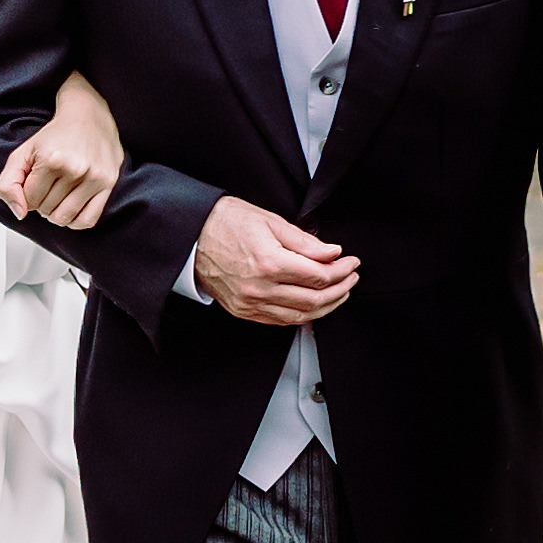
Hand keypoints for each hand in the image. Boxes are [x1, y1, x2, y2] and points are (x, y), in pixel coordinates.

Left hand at [3, 73, 124, 227]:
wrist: (88, 115)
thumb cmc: (55, 135)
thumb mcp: (22, 153)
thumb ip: (8, 183)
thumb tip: (20, 213)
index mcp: (51, 160)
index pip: (29, 200)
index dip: (27, 195)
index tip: (34, 182)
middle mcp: (75, 169)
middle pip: (46, 210)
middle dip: (42, 202)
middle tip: (47, 185)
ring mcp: (94, 177)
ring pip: (64, 218)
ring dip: (55, 213)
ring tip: (57, 197)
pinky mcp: (108, 184)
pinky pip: (88, 220)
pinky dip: (75, 221)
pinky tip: (70, 209)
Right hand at [188, 195, 359, 326]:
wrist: (191, 236)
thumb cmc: (225, 222)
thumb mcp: (270, 221)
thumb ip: (305, 242)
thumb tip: (332, 253)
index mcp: (269, 262)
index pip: (319, 276)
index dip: (342, 270)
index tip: (350, 262)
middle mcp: (260, 288)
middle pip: (315, 299)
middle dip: (340, 289)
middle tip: (351, 277)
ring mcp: (250, 303)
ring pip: (300, 315)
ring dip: (326, 306)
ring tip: (339, 292)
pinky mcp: (243, 311)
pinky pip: (280, 321)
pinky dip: (302, 315)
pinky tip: (313, 305)